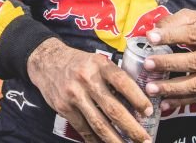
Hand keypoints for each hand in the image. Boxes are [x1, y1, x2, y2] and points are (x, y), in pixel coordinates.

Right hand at [27, 38, 153, 142]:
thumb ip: (113, 76)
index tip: (149, 111)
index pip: (122, 82)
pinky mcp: (64, 108)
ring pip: (99, 124)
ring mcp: (74, 95)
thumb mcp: (96, 61)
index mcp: (99, 65)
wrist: (46, 61)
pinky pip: (84, 129)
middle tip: (145, 139)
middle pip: (113, 109)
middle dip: (132, 128)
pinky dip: (96, 141)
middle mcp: (86, 80)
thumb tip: (137, 99)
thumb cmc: (78, 62)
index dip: (137, 98)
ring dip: (117, 140)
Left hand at [142, 9, 195, 111]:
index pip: (193, 35)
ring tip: (151, 89)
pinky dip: (182, 101)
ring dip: (173, 88)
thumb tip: (153, 32)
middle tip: (147, 65)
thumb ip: (176, 21)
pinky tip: (164, 102)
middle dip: (169, 64)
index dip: (171, 36)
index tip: (150, 38)